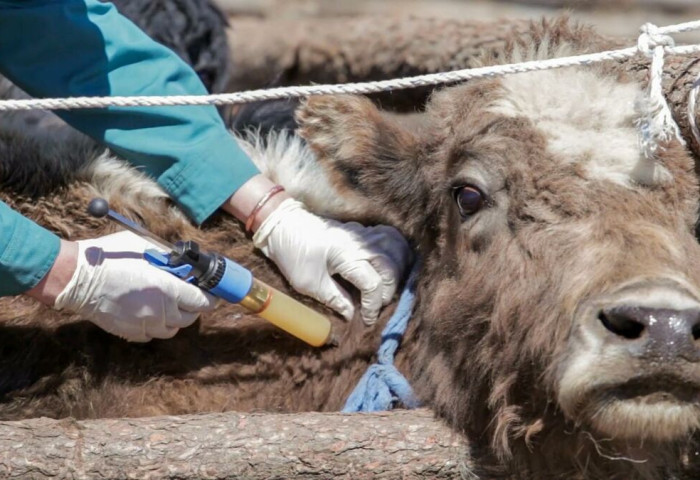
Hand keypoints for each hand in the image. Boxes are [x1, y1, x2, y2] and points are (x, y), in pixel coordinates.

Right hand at [53, 231, 217, 341]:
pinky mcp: (129, 332)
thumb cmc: (110, 257)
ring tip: (168, 303)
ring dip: (175, 318)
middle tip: (189, 294)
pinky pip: (152, 334)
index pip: (202, 301)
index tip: (210, 292)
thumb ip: (168, 257)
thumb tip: (184, 263)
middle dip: (193, 306)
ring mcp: (143, 324)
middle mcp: (159, 311)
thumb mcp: (144, 247)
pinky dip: (156, 325)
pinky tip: (149, 312)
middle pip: (189, 317)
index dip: (209, 296)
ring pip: (172, 329)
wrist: (76, 277)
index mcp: (167, 289)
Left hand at [253, 199, 410, 324]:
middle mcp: (359, 243)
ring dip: (398, 270)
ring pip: (397, 248)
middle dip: (389, 291)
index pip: (373, 284)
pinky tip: (390, 266)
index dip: (373, 306)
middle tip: (377, 305)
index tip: (367, 319)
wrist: (282, 225)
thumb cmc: (292, 254)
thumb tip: (353, 315)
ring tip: (387, 287)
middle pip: (391, 267)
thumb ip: (335, 299)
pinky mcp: (362, 230)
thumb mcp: (308, 284)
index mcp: (345, 255)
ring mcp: (362, 233)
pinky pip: (390, 237)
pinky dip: (396, 251)